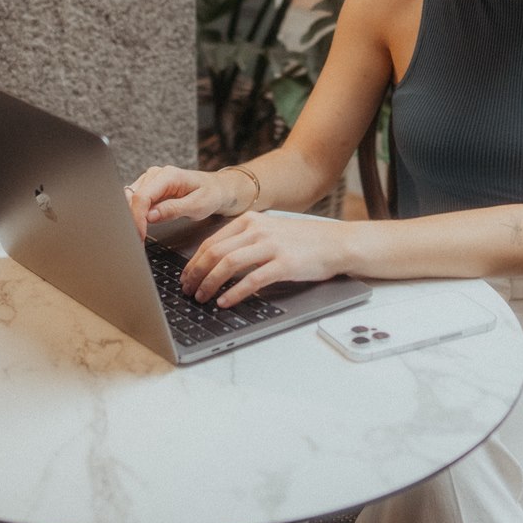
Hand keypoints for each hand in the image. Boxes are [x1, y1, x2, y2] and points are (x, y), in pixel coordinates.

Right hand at [124, 164, 238, 240]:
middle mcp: (156, 174)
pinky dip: (135, 215)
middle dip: (132, 220)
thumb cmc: (211, 195)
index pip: (142, 197)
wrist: (218, 189)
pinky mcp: (149, 188)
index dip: (137, 218)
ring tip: (139, 235)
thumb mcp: (197, 206)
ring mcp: (151, 180)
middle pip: (132, 197)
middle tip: (138, 240)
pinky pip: (135, 200)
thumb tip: (150, 216)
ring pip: (129, 199)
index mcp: (169, 175)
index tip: (140, 236)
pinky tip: (142, 226)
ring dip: (132, 217)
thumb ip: (173, 210)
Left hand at [179, 212, 348, 307]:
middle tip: (188, 290)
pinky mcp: (284, 264)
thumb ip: (246, 241)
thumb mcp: (270, 231)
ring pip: (228, 264)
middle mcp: (258, 230)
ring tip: (202, 298)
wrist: (336, 243)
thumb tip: (216, 262)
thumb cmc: (304, 241)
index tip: (186, 277)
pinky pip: (252, 280)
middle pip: (215, 252)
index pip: (212, 241)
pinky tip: (225, 302)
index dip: (194, 261)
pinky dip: (234, 292)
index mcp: (251, 220)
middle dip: (196, 274)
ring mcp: (271, 246)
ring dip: (210, 283)